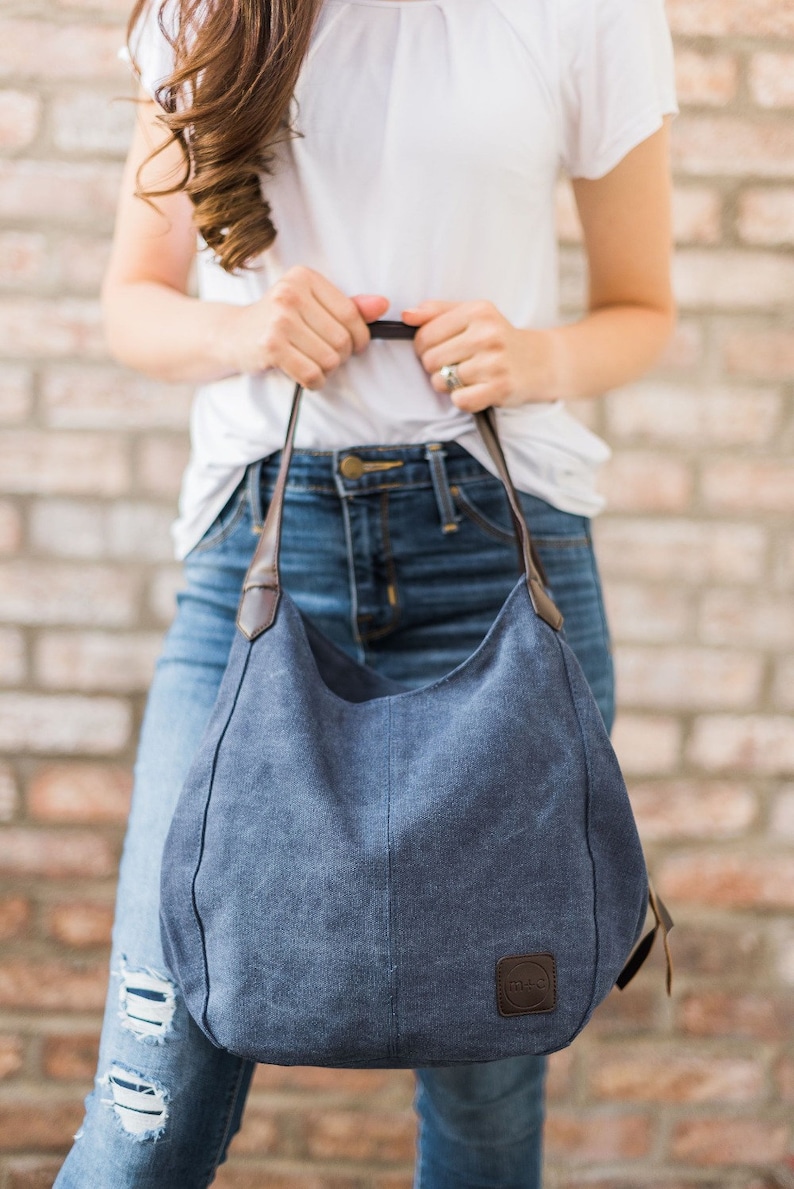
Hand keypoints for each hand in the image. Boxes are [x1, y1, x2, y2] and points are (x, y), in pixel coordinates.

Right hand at [218, 265, 388, 387]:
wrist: (232, 334)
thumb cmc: (277, 320)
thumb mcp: (311, 305)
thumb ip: (347, 305)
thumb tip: (382, 305)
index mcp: (304, 277)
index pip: (350, 312)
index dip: (360, 336)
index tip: (354, 346)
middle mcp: (290, 293)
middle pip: (342, 338)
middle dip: (341, 357)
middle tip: (328, 358)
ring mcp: (279, 319)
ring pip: (329, 358)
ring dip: (327, 371)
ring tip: (314, 365)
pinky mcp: (271, 345)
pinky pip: (311, 373)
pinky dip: (315, 382)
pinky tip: (307, 377)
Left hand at [401, 300, 556, 411]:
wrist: (541, 361)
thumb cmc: (499, 338)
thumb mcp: (473, 314)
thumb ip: (437, 311)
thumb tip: (406, 316)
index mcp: (478, 311)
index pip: (424, 334)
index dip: (423, 347)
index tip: (438, 349)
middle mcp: (487, 335)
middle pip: (430, 360)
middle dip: (435, 367)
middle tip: (455, 365)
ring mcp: (494, 363)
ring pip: (441, 382)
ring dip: (448, 384)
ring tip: (467, 377)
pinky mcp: (500, 388)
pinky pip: (459, 400)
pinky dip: (462, 399)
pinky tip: (475, 390)